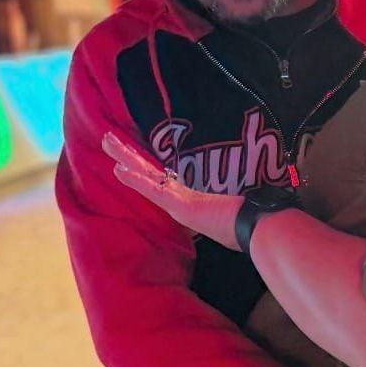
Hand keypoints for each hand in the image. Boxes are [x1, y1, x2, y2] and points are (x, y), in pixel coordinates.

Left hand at [103, 132, 240, 248]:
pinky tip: (118, 169)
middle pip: (150, 170)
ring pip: (147, 173)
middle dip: (129, 154)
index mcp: (190, 201)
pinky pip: (154, 190)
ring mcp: (182, 197)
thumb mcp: (226, 227)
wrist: (258, 228)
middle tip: (109, 137)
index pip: (160, 181)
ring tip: (107, 141)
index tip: (130, 156)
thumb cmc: (246, 229)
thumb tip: (228, 220)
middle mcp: (183, 195)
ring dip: (126, 157)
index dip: (143, 167)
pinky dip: (135, 180)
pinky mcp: (181, 203)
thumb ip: (222, 222)